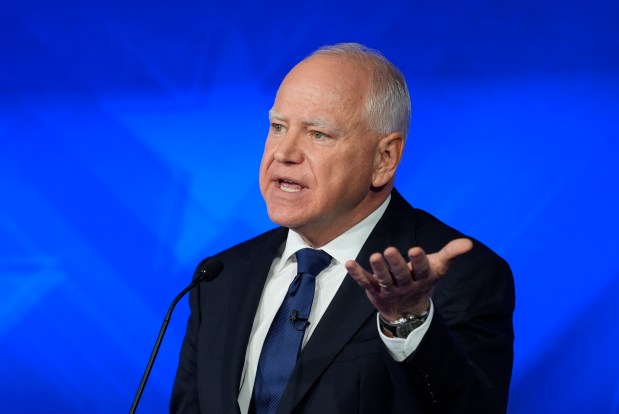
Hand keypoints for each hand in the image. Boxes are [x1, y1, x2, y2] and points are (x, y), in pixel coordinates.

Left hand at [345, 238, 472, 320]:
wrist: (408, 311)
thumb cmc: (422, 280)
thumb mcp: (438, 267)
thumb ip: (451, 253)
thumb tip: (469, 243)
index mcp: (422, 278)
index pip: (421, 269)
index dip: (418, 261)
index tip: (415, 250)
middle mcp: (405, 285)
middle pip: (400, 275)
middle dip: (395, 263)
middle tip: (389, 250)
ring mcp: (388, 289)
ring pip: (383, 279)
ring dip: (377, 268)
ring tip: (374, 255)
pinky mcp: (373, 290)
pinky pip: (364, 282)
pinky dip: (356, 274)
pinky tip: (349, 263)